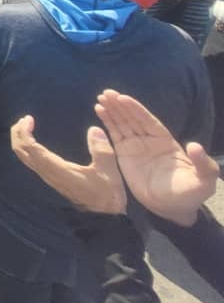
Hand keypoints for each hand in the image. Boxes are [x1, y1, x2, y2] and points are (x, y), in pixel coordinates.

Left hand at [11, 115, 126, 215]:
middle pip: (22, 152)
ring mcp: (47, 177)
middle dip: (18, 134)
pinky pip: (31, 161)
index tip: (29, 119)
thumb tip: (94, 129)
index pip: (31, 150)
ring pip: (24, 157)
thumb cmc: (106, 194)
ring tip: (26, 126)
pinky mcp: (50, 179)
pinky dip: (27, 148)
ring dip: (21, 140)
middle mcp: (48, 173)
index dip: (25, 133)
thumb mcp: (108, 171)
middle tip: (24, 119)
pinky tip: (33, 141)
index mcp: (58, 170)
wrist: (103, 217)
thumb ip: (101, 150)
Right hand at [96, 90, 218, 226]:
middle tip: (106, 93)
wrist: (171, 209)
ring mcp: (135, 147)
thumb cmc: (189, 193)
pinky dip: (107, 122)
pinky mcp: (123, 155)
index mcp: (165, 141)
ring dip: (111, 110)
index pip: (148, 121)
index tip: (123, 98)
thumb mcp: (203, 180)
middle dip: (120, 105)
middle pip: (132, 119)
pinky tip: (99, 110)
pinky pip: (114, 135)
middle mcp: (149, 140)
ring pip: (122, 124)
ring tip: (100, 98)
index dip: (136, 109)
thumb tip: (194, 145)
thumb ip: (203, 163)